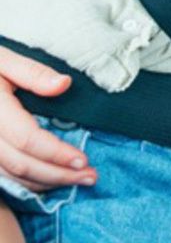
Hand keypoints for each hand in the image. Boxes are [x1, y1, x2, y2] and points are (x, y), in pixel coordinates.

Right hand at [0, 45, 95, 191]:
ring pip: (13, 175)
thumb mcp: (4, 60)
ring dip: (47, 182)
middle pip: (22, 164)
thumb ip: (33, 73)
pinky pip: (4, 176)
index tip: (83, 159)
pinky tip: (52, 179)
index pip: (27, 139)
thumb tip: (64, 84)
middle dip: (58, 175)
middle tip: (90, 177)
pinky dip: (30, 182)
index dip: (56, 153)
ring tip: (78, 180)